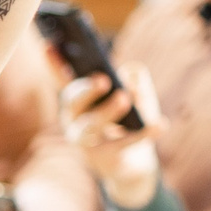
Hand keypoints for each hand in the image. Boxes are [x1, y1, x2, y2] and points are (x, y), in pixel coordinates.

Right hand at [63, 67, 163, 208]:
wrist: (132, 165)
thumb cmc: (129, 122)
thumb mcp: (137, 96)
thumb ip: (136, 79)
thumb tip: (131, 75)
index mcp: (78, 101)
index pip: (63, 79)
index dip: (55, 64)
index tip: (49, 45)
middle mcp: (75, 120)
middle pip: (73, 103)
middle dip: (86, 90)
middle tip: (103, 79)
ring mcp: (86, 141)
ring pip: (92, 125)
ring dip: (107, 110)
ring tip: (125, 98)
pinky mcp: (104, 158)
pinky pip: (122, 144)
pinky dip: (143, 133)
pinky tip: (160, 124)